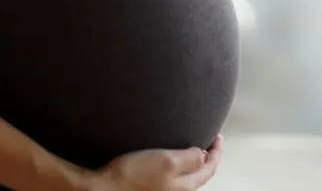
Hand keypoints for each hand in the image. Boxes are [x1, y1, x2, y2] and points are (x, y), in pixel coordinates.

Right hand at [69, 136, 223, 190]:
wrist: (102, 189)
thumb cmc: (132, 175)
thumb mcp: (166, 161)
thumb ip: (189, 159)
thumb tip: (204, 155)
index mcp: (183, 187)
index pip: (209, 169)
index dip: (217, 152)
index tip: (218, 136)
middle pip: (199, 175)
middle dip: (207, 158)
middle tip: (209, 141)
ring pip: (185, 178)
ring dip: (192, 162)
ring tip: (192, 146)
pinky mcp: (149, 188)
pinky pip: (171, 178)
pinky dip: (178, 167)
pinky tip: (169, 158)